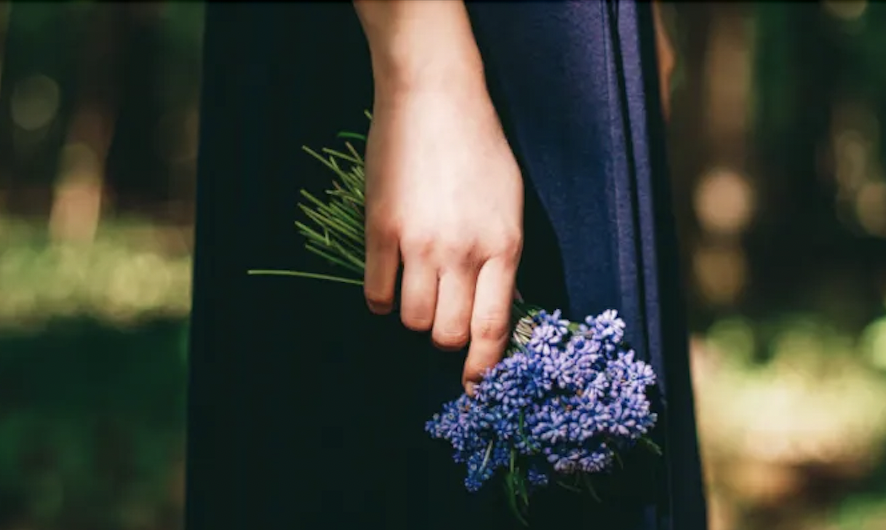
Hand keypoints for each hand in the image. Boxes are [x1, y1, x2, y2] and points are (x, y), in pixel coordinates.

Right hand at [362, 79, 523, 393]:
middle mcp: (462, 252)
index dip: (484, 368)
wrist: (435, 97)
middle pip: (448, 333)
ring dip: (414, 317)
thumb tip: (491, 307)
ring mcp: (417, 244)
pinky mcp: (380, 231)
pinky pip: (375, 292)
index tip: (475, 386)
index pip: (493, 328)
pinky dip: (380, 299)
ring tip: (416, 292)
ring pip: (411, 319)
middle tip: (443, 319)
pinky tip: (387, 282)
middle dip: (446, 338)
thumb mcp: (510, 203)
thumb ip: (503, 257)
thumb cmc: (480, 146)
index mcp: (503, 246)